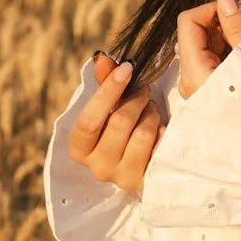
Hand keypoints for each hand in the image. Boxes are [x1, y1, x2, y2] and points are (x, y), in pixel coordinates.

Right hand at [67, 52, 160, 192]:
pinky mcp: (146, 182)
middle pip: (119, 123)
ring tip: (150, 108)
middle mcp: (97, 168)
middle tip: (143, 89)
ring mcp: (122, 178)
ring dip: (150, 114)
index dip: (108, 90)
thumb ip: (105, 83)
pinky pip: (160, 147)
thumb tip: (102, 58)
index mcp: (79, 149)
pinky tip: (158, 128)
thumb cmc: (120, 127)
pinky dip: (161, 131)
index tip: (127, 68)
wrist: (143, 162)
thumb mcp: (109, 106)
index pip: (88, 119)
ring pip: (142, 134)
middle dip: (135, 99)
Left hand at [175, 0, 240, 98]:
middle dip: (220, 23)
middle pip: (192, 34)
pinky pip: (210, 65)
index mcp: (195, 72)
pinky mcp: (208, 96)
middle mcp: (189, 82)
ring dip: (225, 38)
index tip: (238, 11)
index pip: (187, 21)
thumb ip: (236, 25)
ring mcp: (197, 91)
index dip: (212, 9)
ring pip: (202, 49)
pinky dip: (226, 54)